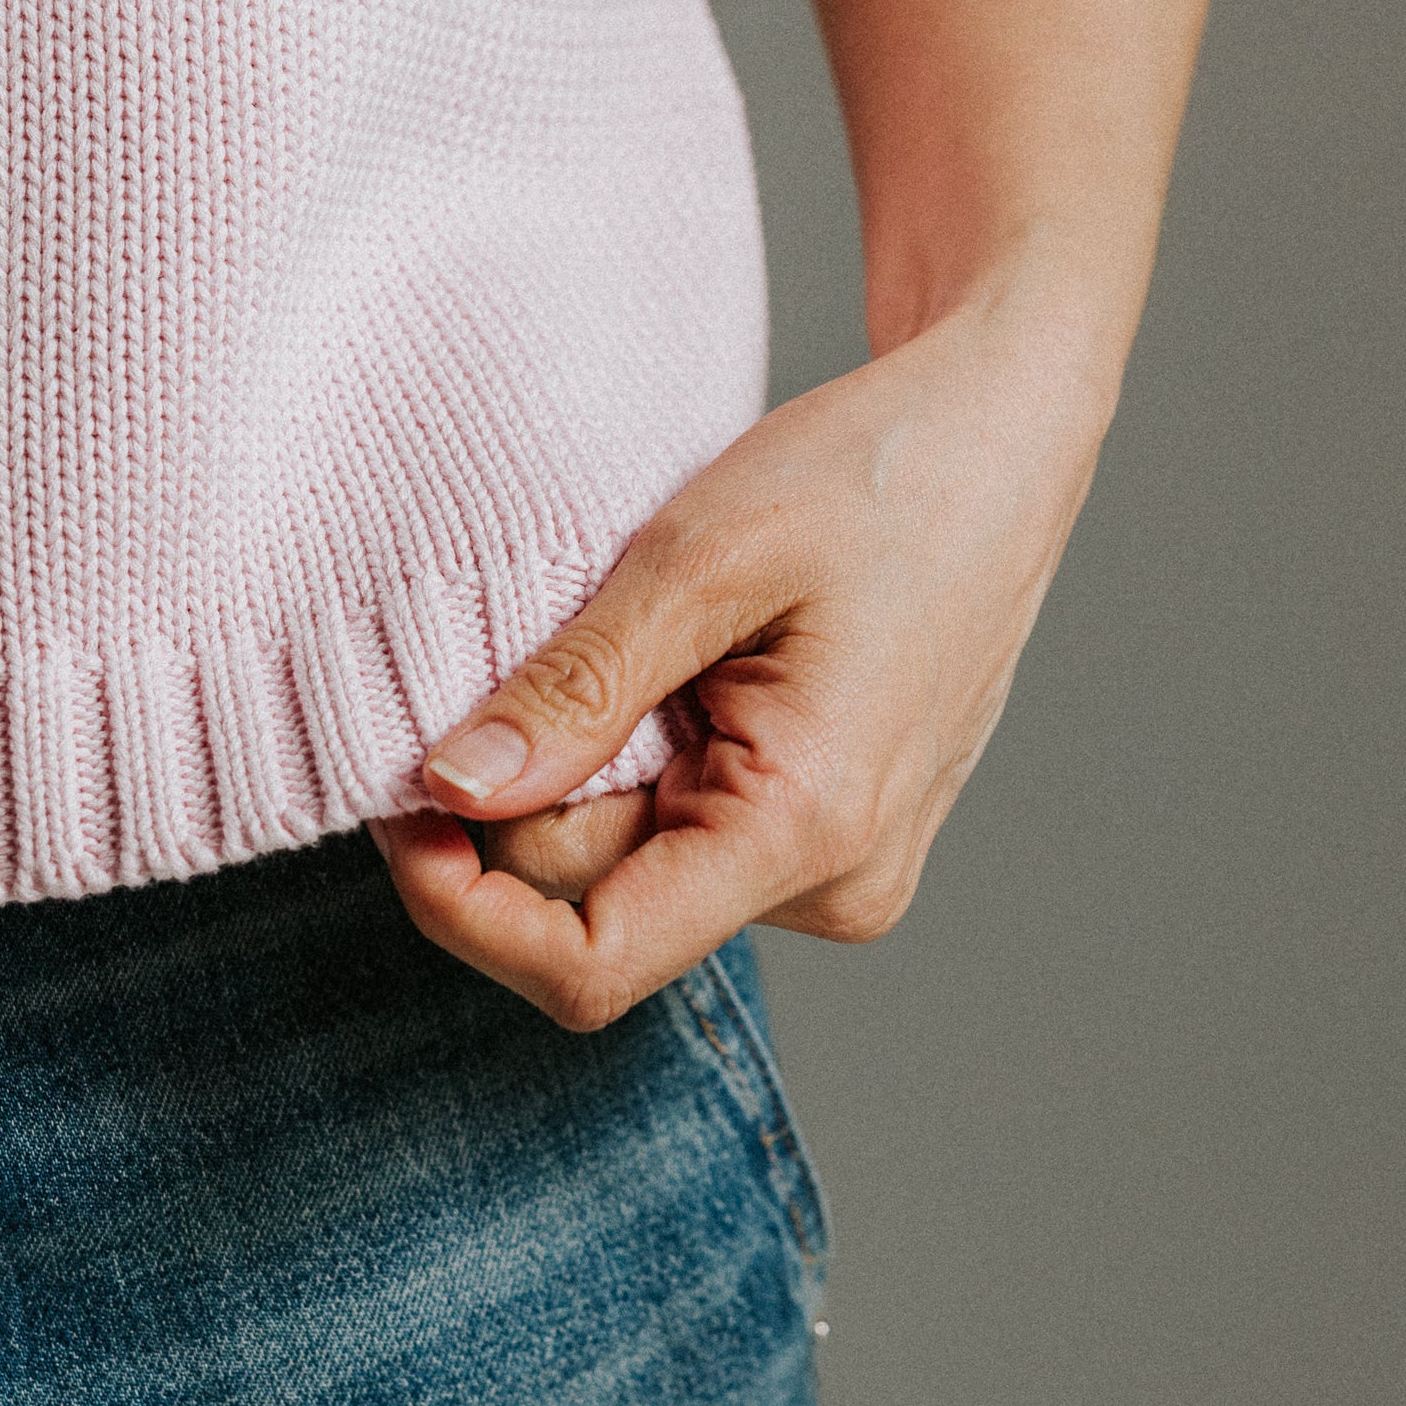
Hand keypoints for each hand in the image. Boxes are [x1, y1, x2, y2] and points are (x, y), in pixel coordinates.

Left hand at [368, 270, 1117, 1028]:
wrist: (1004, 437)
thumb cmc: (880, 475)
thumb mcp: (699, 559)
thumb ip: (573, 691)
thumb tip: (451, 792)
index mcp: (811, 830)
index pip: (593, 967)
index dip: (467, 914)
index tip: (402, 809)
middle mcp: (835, 885)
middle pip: (598, 897)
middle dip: (525, 795)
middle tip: (513, 650)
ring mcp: (839, 868)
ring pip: (634, 862)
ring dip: (588, 768)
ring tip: (636, 638)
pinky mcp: (828, 836)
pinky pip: (685, 829)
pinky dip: (640, 758)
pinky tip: (677, 665)